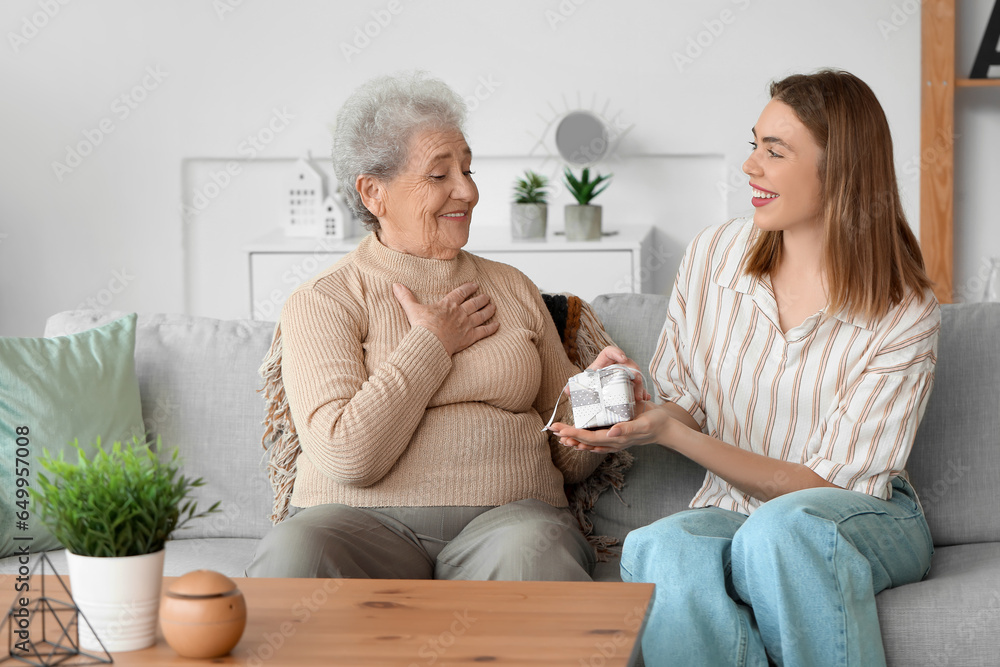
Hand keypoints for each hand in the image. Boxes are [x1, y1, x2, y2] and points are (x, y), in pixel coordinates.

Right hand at [393, 282, 499, 355]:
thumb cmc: (422, 327)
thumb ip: (406, 297)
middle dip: (482, 299)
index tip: (475, 285)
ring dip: (488, 310)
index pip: (461, 293)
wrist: (430, 342)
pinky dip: (492, 328)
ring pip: (482, 315)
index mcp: (448, 304)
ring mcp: (466, 325)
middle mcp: (460, 313)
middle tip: (487, 296)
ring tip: (493, 306)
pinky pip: (484, 331)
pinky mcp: (470, 337)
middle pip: (475, 303)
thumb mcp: (412, 309)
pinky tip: (497, 325)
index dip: (469, 288)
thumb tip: (395, 285)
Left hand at [549, 401, 673, 452]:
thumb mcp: (643, 424)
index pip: (589, 437)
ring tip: (560, 436)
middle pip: (585, 441)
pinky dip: (585, 441)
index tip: (559, 429)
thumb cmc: (654, 423)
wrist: (665, 428)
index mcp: (616, 438)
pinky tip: (578, 441)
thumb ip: (627, 429)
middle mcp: (612, 442)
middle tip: (552, 428)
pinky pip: (597, 442)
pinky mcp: (616, 437)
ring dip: (574, 439)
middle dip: (568, 435)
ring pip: (589, 443)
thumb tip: (610, 432)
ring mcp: (614, 441)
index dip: (573, 433)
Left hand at [573, 345, 651, 403]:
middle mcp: (616, 366)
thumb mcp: (584, 386)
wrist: (598, 396)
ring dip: (639, 385)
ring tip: (640, 396)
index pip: (609, 351)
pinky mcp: (631, 384)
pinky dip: (642, 391)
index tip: (622, 358)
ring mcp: (625, 375)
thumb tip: (568, 390)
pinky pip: (639, 385)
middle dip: (633, 372)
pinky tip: (644, 398)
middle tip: (636, 381)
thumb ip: (575, 387)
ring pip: (635, 375)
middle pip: (627, 363)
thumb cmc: (591, 387)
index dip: (616, 352)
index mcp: (603, 363)